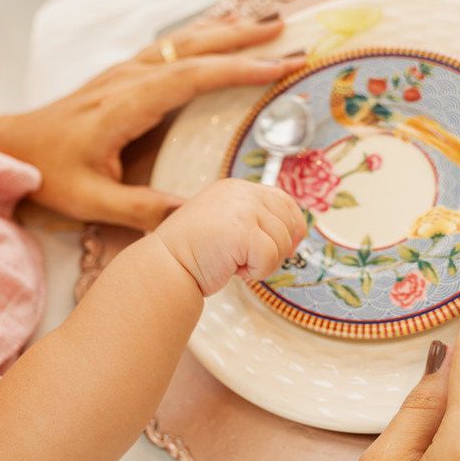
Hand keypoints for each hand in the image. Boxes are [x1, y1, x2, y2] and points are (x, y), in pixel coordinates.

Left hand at [0, 15, 306, 229]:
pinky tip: (220, 32)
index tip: (279, 66)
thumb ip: (141, 209)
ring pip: (183, 41)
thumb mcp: (90, 201)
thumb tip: (192, 215)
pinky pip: (170, 48)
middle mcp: (128, 79)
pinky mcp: (121, 76)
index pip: (192, 78)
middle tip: (291, 34)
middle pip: (194, 48)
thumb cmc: (47, 173)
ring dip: (227, 30)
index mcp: (125, 105)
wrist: (10, 145)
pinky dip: (202, 36)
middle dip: (245, 39)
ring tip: (269, 22)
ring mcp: (124, 73)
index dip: (239, 70)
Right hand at [151, 178, 304, 295]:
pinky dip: (257, 272)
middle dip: (277, 249)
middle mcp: (241, 193)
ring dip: (264, 263)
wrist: (165, 266)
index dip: (292, 226)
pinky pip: (271, 258)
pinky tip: (234, 269)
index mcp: (236, 188)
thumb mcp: (225, 223)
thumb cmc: (192, 252)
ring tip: (235, 263)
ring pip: (282, 242)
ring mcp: (243, 210)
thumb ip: (252, 219)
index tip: (288, 247)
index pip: (283, 201)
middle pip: (288, 222)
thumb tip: (294, 233)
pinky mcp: (243, 231)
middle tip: (249, 261)